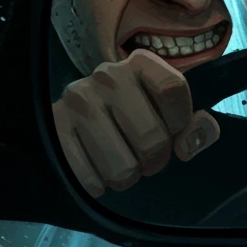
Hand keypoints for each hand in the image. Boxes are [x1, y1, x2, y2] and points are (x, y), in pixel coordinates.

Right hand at [52, 48, 219, 197]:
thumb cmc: (130, 116)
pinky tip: (95, 167)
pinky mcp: (54, 130)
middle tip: (144, 157)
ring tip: (119, 162)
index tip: (171, 129)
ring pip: (122, 167)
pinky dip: (98, 183)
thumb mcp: (165, 112)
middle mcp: (107, 76)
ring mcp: (77, 102)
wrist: (74, 120)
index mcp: (139, 63)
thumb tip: (190, 145)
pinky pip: (91, 179)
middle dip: (155, 160)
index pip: (172, 89)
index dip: (179, 121)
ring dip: (126, 176)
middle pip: (152, 137)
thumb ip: (192, 126)